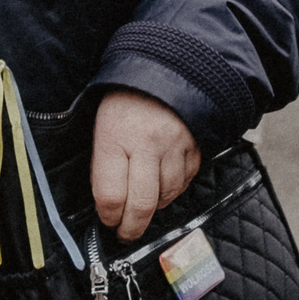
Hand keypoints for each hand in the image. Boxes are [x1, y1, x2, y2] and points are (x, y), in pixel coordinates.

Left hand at [91, 90, 201, 242]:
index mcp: (115, 136)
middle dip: (131, 228)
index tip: (107, 219)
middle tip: (125, 233)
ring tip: (143, 205)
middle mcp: (147, 144)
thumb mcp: (103, 125)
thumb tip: (107, 204)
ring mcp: (175, 146)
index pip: (110, 196)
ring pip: (166, 197)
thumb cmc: (126, 98)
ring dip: (154, 208)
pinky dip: (174, 190)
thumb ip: (104, 164)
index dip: (107, 216)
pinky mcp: (195, 146)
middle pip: (141, 206)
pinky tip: (163, 184)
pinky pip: (186, 182)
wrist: (166, 66)